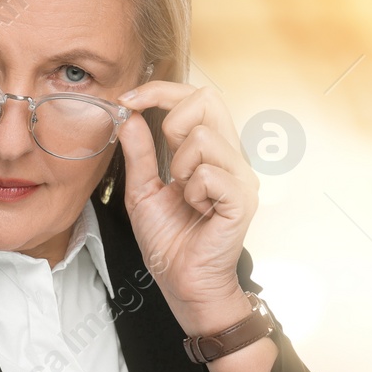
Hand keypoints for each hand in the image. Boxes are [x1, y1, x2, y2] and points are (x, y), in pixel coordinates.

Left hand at [116, 81, 259, 334]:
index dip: (162, 90)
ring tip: (185, 195)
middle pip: (210, 99)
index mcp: (211, 150)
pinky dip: (193, 191)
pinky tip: (198, 209)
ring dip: (180, 167)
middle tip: (165, 157)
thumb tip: (130, 116)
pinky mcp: (242, 199)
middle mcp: (232, 157)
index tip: (129, 100)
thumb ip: (138, 152)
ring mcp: (241, 177)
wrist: (183, 281)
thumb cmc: (170, 241)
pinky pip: (209, 174)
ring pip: (204, 138)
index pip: (198, 96)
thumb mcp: (142, 189)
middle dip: (173, 119)